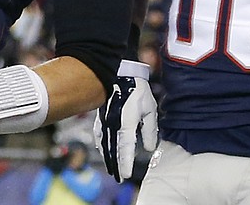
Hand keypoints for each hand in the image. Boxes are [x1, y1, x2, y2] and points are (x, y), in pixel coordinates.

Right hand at [93, 60, 157, 182]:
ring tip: (111, 168)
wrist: (119, 71)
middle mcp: (113, 121)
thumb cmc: (137, 88)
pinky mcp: (101, 115)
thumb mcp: (150, 108)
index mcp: (126, 119)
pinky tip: (103, 150)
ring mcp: (105, 118)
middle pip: (113, 148)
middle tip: (118, 177)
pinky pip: (100, 134)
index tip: (126, 174)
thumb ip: (150, 129)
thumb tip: (149, 147)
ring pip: (104, 143)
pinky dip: (101, 145)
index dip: (126, 161)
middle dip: (115, 164)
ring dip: (108, 157)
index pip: (126, 145)